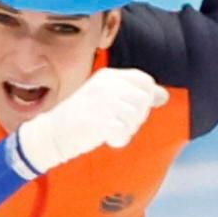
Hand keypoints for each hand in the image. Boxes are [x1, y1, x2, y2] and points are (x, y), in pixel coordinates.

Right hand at [13, 68, 163, 175]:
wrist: (53, 133)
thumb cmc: (85, 116)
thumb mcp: (110, 98)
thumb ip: (136, 95)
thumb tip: (164, 95)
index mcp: (109, 76)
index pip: (145, 82)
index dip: (146, 100)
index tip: (130, 110)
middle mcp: (106, 84)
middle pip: (144, 100)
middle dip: (137, 117)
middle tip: (119, 123)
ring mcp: (101, 101)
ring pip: (136, 116)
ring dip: (128, 129)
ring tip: (111, 130)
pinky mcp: (97, 119)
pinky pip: (123, 132)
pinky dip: (118, 140)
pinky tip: (106, 138)